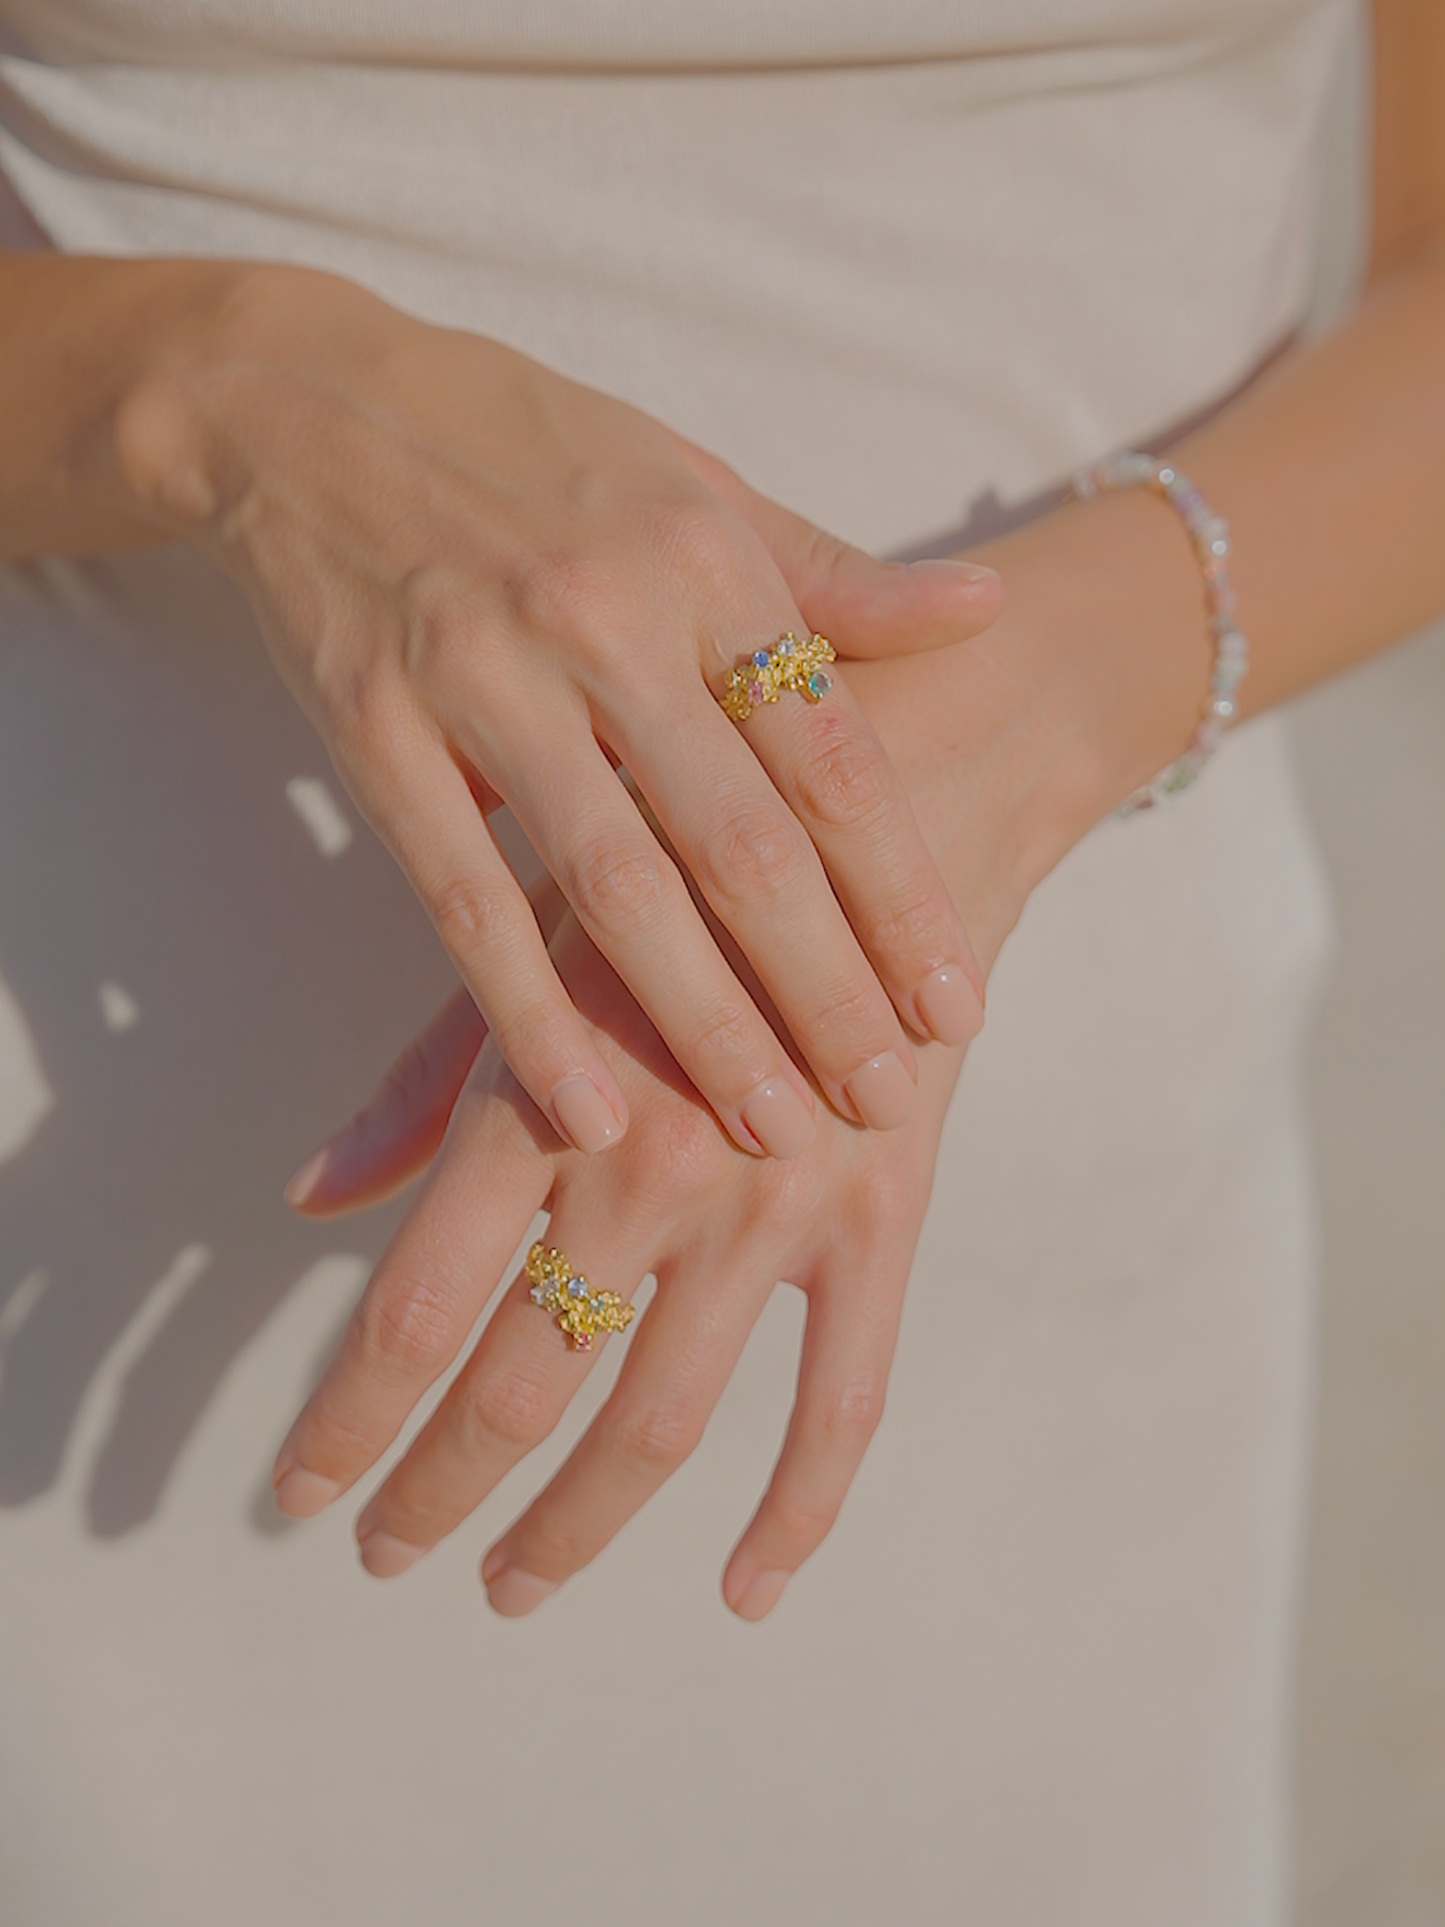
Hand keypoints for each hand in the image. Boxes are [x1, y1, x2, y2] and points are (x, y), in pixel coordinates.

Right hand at [112, 263, 995, 1157]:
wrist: (309, 401)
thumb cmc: (529, 447)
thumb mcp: (692, 481)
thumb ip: (829, 576)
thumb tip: (984, 612)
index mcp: (702, 559)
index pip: (829, 756)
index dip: (899, 892)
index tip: (954, 1002)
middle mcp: (605, 621)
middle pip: (740, 844)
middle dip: (823, 989)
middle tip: (885, 1099)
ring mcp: (485, 679)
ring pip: (614, 888)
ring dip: (700, 1024)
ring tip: (769, 1128)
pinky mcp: (377, 730)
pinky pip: (462, 899)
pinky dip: (525, 1014)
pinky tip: (585, 1110)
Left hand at [272, 901, 964, 1617]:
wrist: (893, 799)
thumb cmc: (682, 865)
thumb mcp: (538, 940)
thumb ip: (426, 1079)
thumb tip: (308, 1196)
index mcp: (548, 1096)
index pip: (414, 1313)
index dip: (347, 1422)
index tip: (300, 1491)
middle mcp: (653, 1166)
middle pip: (517, 1389)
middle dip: (433, 1493)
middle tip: (381, 1554)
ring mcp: (778, 1203)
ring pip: (659, 1422)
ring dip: (571, 1527)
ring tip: (509, 1588)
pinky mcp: (883, 1216)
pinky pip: (844, 1399)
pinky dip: (795, 1510)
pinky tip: (742, 1590)